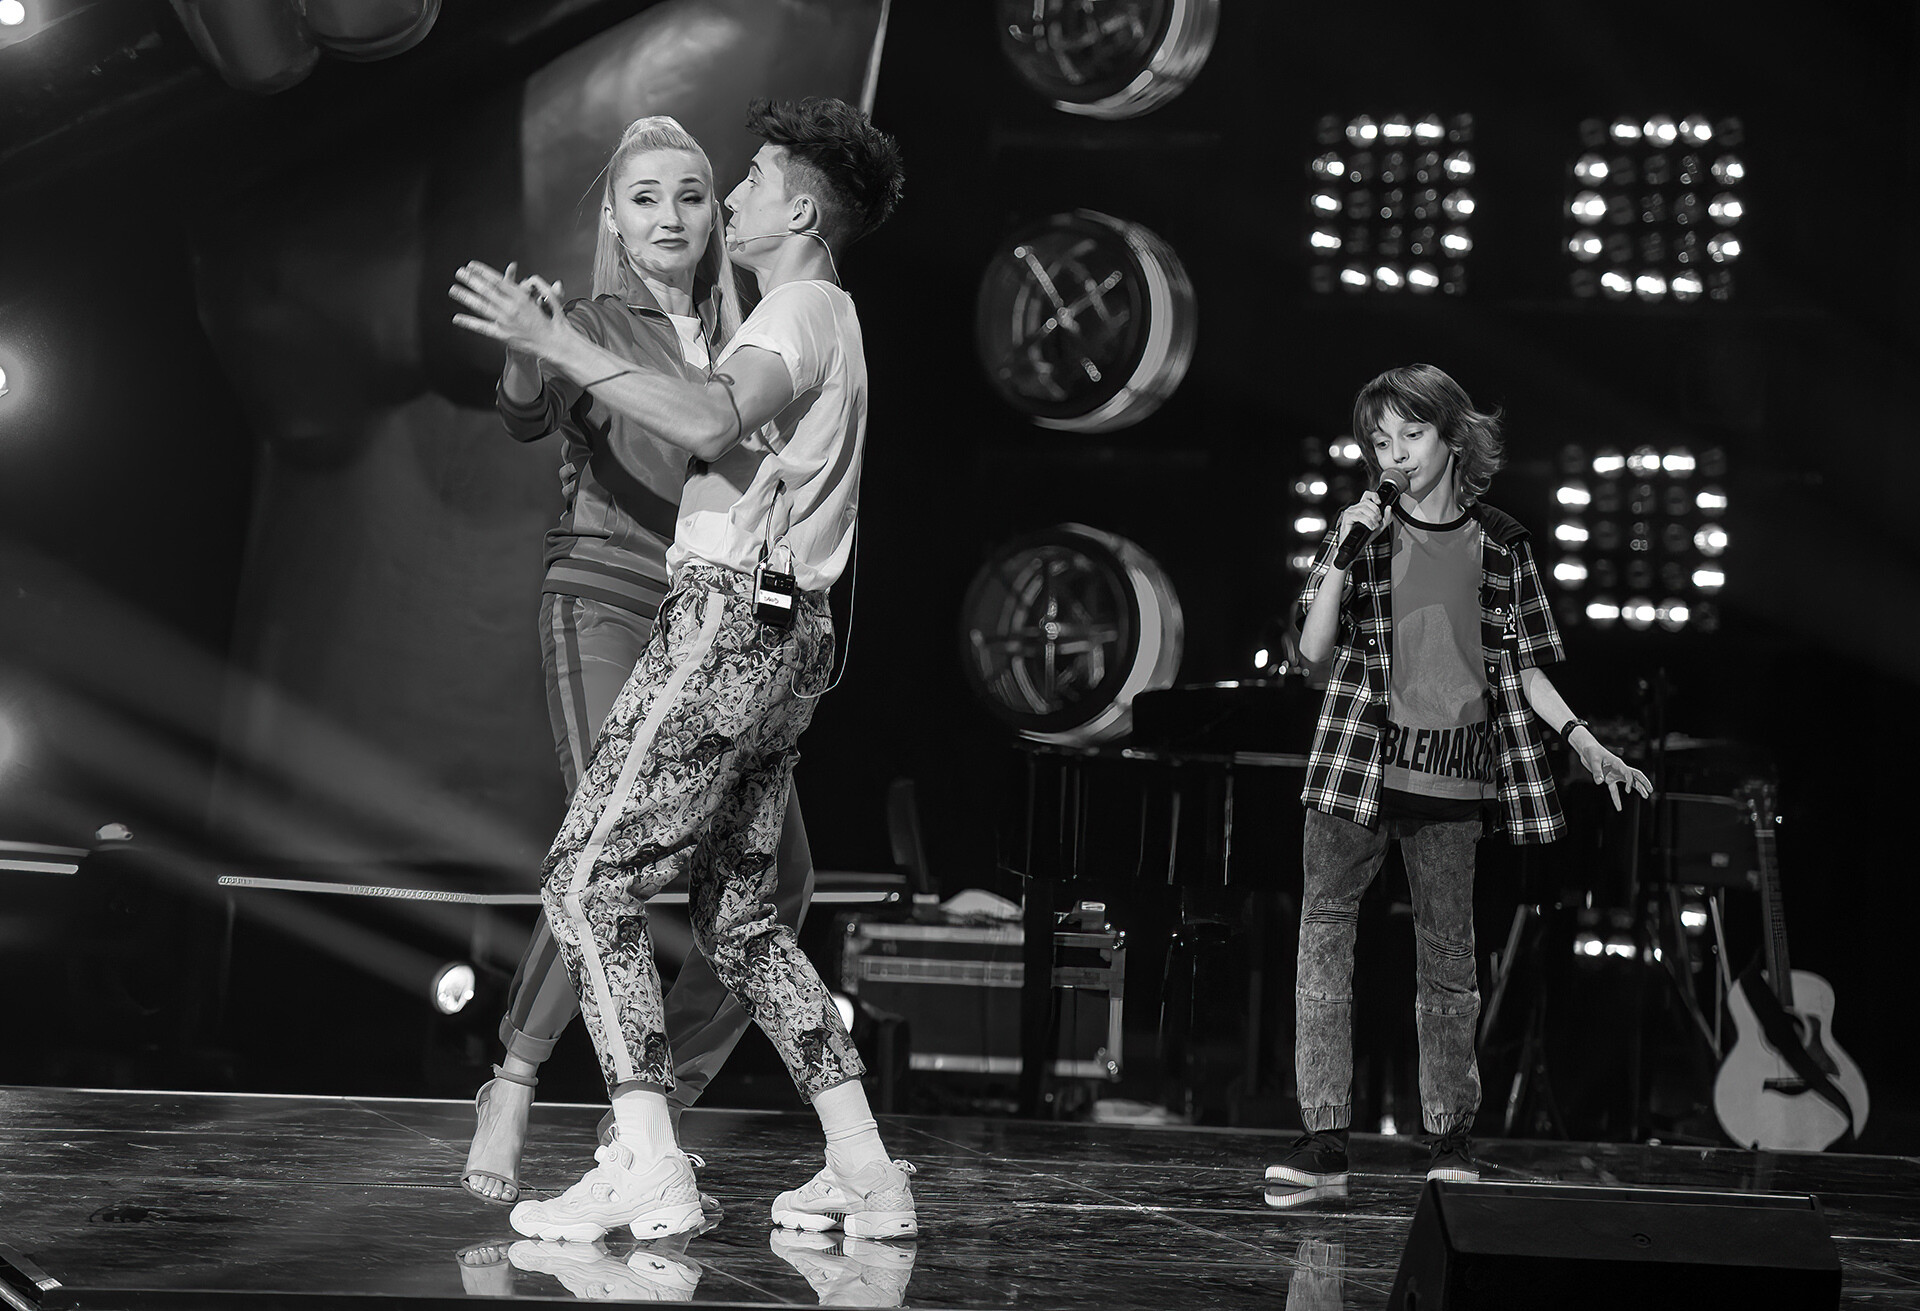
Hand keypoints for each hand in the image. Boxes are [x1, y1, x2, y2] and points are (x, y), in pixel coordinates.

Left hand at [449, 261, 575, 360]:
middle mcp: (512, 308)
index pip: (497, 281)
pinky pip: (482, 327)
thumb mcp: (551, 298)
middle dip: (471, 280)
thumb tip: (530, 279)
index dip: (483, 272)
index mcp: (522, 298)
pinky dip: (469, 323)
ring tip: (453, 290)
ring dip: (465, 297)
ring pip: (481, 307)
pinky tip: (456, 318)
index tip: (471, 266)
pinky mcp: (503, 335)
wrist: (556, 344)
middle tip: (458, 272)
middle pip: (486, 291)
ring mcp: (506, 322)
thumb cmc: (554, 321)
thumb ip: (539, 286)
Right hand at [1333, 491, 1385, 554]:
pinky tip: (1370, 527)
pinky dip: (1367, 521)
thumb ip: (1386, 518)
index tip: (1380, 503)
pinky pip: (1359, 516)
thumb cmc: (1364, 537)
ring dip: (1372, 517)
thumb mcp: (1379, 527)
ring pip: (1364, 508)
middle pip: (1367, 502)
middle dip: (1376, 511)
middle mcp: (1356, 508)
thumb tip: (1388, 508)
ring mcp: (1350, 512)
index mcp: (1362, 508)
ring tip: (1374, 525)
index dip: (1374, 496)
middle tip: (1378, 520)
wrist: (1355, 547)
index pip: (1367, 495)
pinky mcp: (1347, 518)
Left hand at [1572, 732, 1652, 810]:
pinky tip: (1619, 808)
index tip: (1628, 790)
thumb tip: (1600, 782)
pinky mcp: (1608, 779)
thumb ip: (1597, 771)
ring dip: (1637, 789)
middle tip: (1650, 790)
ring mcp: (1615, 774)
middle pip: (1635, 776)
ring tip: (1646, 796)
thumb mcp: (1593, 760)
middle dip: (1643, 782)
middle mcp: (1619, 769)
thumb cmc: (1592, 752)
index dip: (1630, 781)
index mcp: (1618, 763)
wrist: (1587, 750)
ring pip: (1629, 783)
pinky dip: (1616, 799)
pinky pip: (1614, 791)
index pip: (1628, 773)